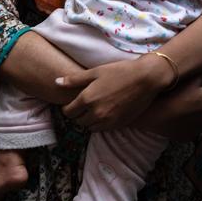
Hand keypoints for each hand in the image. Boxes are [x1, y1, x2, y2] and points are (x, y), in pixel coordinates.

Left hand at [59, 54, 173, 131]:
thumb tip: (56, 82)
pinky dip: (101, 123)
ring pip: (90, 127)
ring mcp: (108, 120)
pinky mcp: (119, 124)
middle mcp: (96, 113)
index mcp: (87, 99)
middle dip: (78, 114)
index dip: (68, 108)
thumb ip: (74, 80)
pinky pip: (103, 129)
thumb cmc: (119, 71)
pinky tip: (106, 112)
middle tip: (83, 105)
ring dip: (89, 121)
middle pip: (78, 121)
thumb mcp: (95, 72)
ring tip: (95, 109)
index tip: (71, 103)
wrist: (145, 79)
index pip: (68, 112)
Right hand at [135, 77, 201, 140]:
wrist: (147, 113)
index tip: (185, 79)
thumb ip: (200, 70)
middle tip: (180, 91)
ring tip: (177, 102)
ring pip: (199, 113)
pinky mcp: (188, 137)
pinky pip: (190, 125)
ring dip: (193, 108)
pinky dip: (185, 120)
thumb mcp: (187, 75)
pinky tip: (175, 114)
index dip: (196, 78)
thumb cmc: (168, 92)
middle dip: (197, 94)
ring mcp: (200, 129)